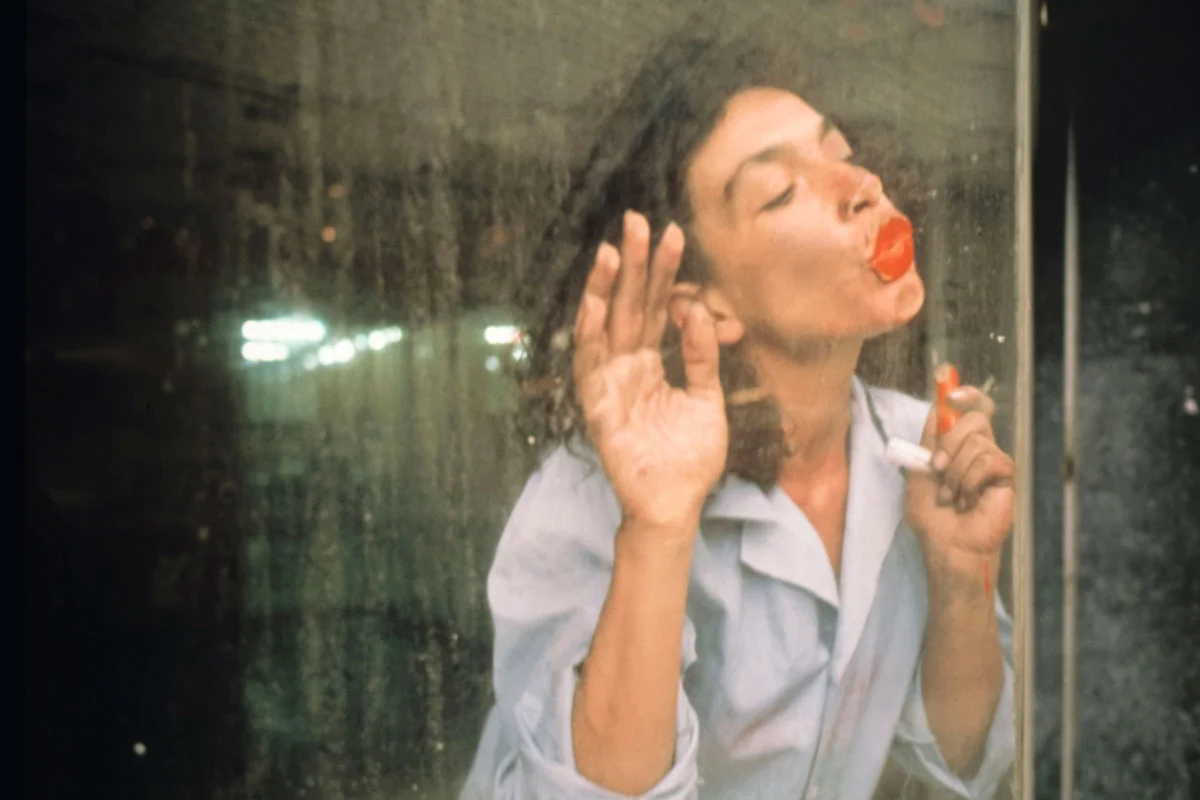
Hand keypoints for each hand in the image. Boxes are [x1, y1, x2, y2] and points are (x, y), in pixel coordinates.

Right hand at [573, 211, 727, 527]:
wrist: (676, 504)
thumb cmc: (690, 458)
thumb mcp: (707, 398)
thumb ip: (702, 355)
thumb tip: (697, 309)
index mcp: (652, 364)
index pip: (657, 308)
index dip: (664, 273)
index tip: (674, 234)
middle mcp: (627, 367)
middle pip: (631, 307)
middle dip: (634, 265)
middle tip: (638, 220)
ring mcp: (610, 384)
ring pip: (605, 326)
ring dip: (607, 288)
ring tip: (613, 249)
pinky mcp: (597, 406)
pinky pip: (590, 363)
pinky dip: (590, 332)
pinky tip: (595, 302)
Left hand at [904, 383, 1014, 562]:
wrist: (946, 546)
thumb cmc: (931, 517)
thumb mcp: (918, 475)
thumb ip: (927, 442)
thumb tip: (937, 408)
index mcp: (956, 445)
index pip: (968, 408)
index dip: (963, 395)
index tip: (951, 394)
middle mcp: (979, 449)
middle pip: (975, 416)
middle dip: (950, 440)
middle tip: (937, 468)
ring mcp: (995, 462)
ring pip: (977, 441)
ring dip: (955, 472)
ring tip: (951, 497)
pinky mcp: (1007, 477)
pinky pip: (989, 460)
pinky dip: (970, 481)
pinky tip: (967, 501)